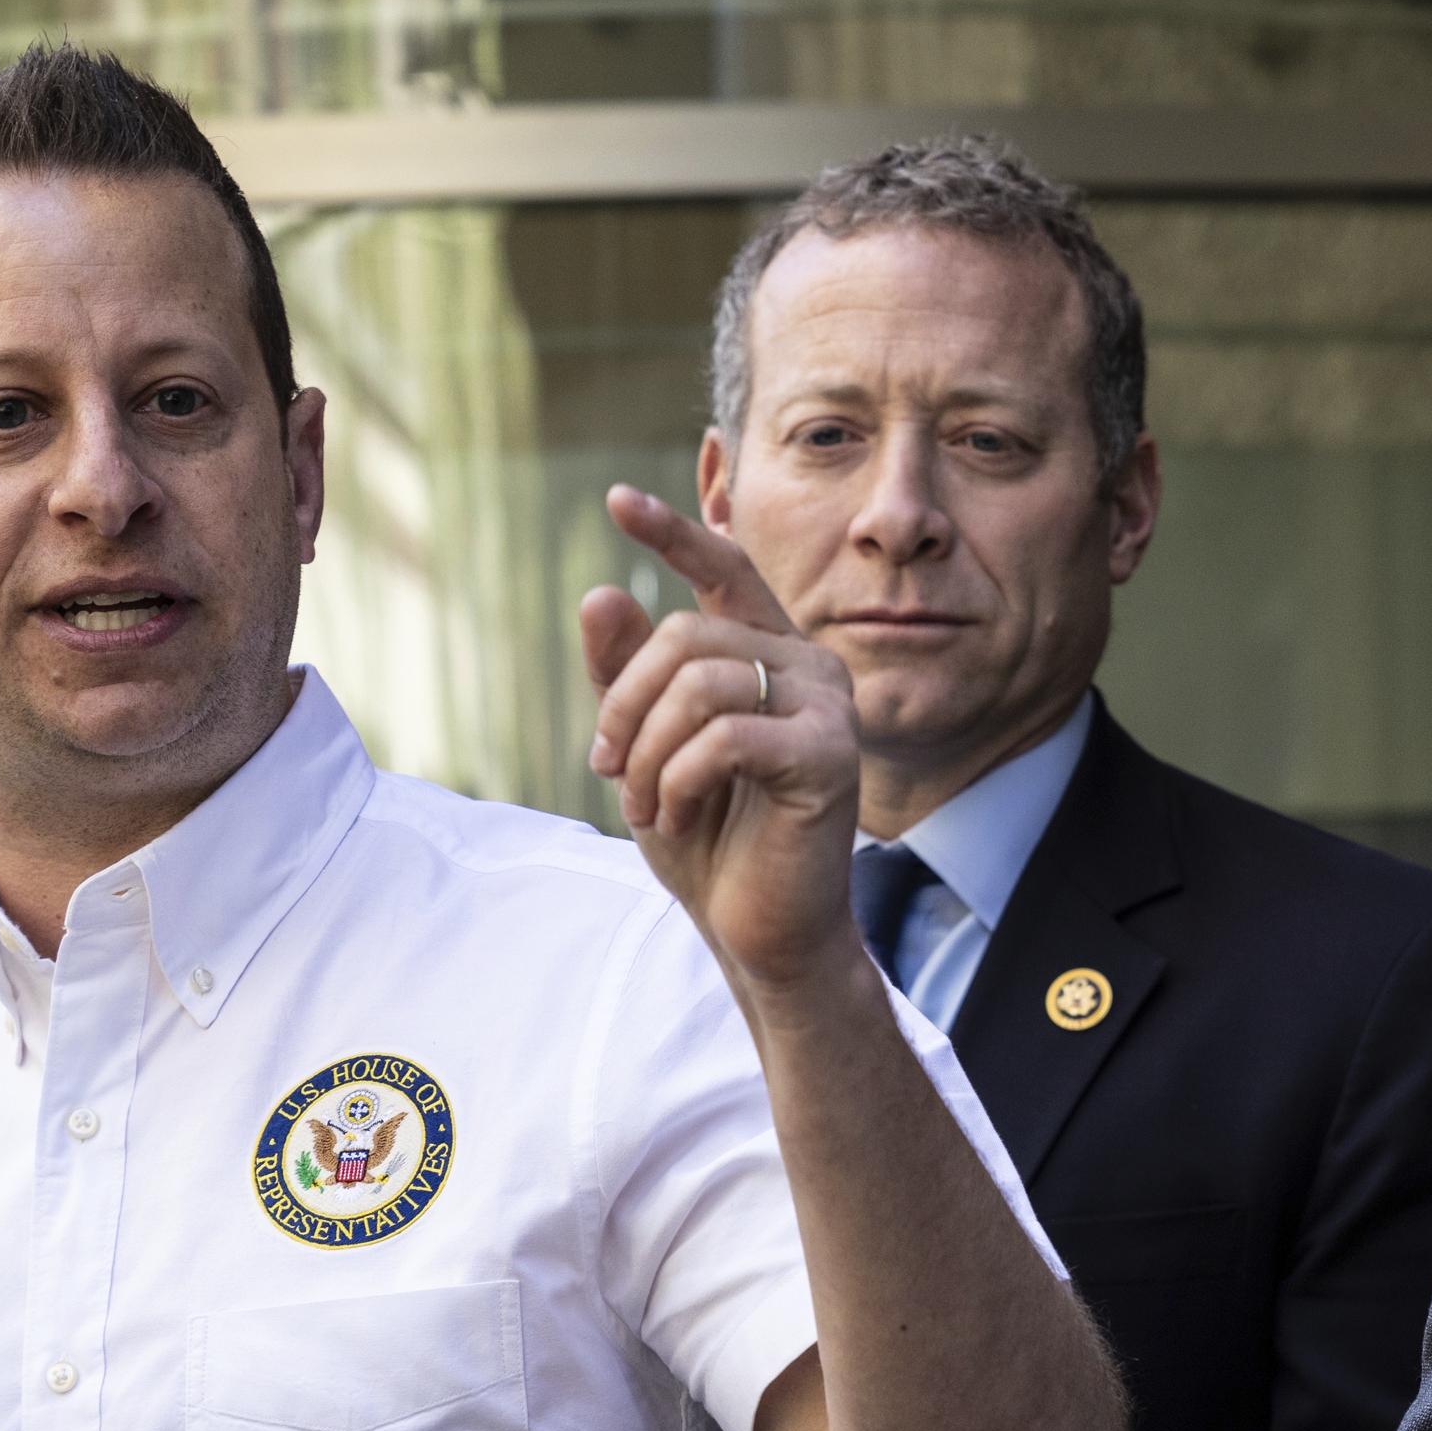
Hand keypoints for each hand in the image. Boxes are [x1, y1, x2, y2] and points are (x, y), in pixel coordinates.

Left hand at [583, 486, 866, 1000]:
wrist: (761, 931)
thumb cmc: (710, 839)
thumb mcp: (647, 748)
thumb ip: (626, 677)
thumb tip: (601, 591)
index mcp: (770, 653)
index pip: (724, 570)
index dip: (673, 532)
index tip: (618, 499)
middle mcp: (808, 665)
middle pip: (686, 634)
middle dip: (626, 702)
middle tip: (608, 767)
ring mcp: (827, 706)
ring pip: (700, 683)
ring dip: (649, 751)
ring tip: (648, 803)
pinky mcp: (830, 756)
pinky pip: (725, 736)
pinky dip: (680, 778)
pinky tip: (677, 813)